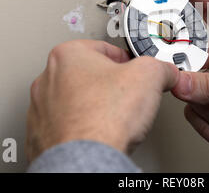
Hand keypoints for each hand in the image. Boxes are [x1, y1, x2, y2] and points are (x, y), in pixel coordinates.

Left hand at [26, 40, 178, 162]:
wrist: (87, 160)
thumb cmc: (104, 119)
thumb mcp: (149, 75)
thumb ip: (159, 66)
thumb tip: (166, 72)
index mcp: (68, 55)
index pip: (106, 48)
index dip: (128, 61)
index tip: (137, 72)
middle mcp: (48, 78)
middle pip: (89, 74)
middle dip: (110, 84)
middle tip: (127, 96)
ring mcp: (41, 108)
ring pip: (77, 99)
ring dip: (95, 105)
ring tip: (113, 116)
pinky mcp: (42, 134)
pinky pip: (68, 124)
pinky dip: (83, 127)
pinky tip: (99, 132)